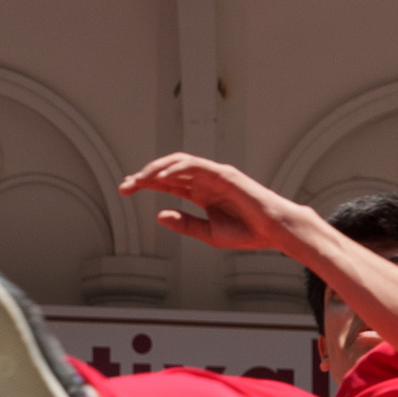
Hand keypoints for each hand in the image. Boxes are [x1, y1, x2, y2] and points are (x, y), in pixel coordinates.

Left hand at [118, 154, 307, 252]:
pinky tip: (160, 177)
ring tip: (139, 179)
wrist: (272, 231)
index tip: (126, 190)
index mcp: (200, 194)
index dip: (146, 184)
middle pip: (169, 172)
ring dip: (157, 170)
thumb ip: (184, 224)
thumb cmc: (246, 232)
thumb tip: (159, 215)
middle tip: (125, 185)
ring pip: (179, 164)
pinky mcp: (223, 174)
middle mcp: (204, 181)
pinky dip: (176, 168)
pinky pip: (195, 166)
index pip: (168, 184)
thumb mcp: (208, 233)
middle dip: (145, 176)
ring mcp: (213, 175)